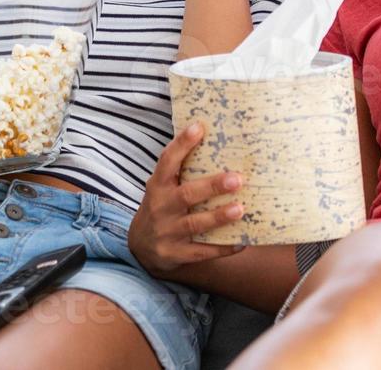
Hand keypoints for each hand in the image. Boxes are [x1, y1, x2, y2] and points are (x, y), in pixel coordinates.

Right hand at [129, 121, 247, 275]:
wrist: (139, 247)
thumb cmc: (161, 207)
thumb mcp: (162, 187)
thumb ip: (180, 170)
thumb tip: (211, 139)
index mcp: (158, 186)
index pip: (167, 161)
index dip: (181, 144)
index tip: (199, 127)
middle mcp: (161, 207)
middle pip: (186, 195)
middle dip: (212, 186)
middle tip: (237, 179)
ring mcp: (167, 232)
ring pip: (194, 224)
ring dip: (218, 217)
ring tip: (240, 209)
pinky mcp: (175, 254)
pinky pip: (201, 252)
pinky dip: (222, 248)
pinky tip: (242, 242)